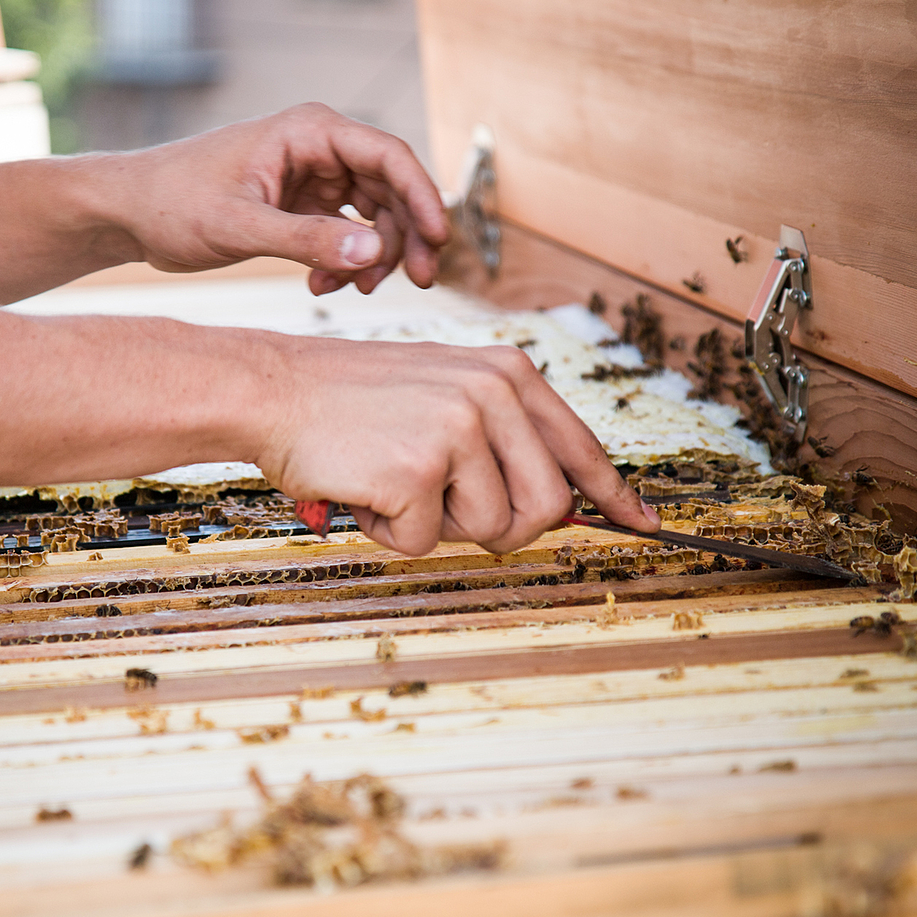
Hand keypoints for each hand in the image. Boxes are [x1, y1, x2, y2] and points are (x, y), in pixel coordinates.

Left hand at [105, 103, 447, 295]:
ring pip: (374, 216)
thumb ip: (306, 241)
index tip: (438, 242)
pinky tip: (322, 287)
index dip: (422, 197)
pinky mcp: (302, 205)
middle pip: (391, 189)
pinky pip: (346, 235)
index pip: (388, 156)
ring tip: (348, 291)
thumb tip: (373, 256)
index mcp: (309, 131)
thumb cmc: (172, 203)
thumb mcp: (239, 226)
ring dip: (372, 257)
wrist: (130, 213)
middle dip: (405, 237)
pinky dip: (344, 263)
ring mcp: (313, 177)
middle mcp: (319, 148)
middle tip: (415, 281)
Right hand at [253, 337, 661, 554]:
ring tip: (393, 479)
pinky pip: (422, 543)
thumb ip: (503, 436)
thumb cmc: (352, 399)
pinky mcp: (416, 470)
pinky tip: (363, 486)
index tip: (642, 523)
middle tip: (444, 504)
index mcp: (507, 373)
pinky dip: (387, 531)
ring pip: (489, 532)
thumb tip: (561, 505)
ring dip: (434, 525)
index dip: (613, 495)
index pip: (580, 447)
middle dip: (499, 526)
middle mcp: (493, 395)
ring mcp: (457, 430)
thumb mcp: (444, 390)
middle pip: (545, 510)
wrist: (273, 387)